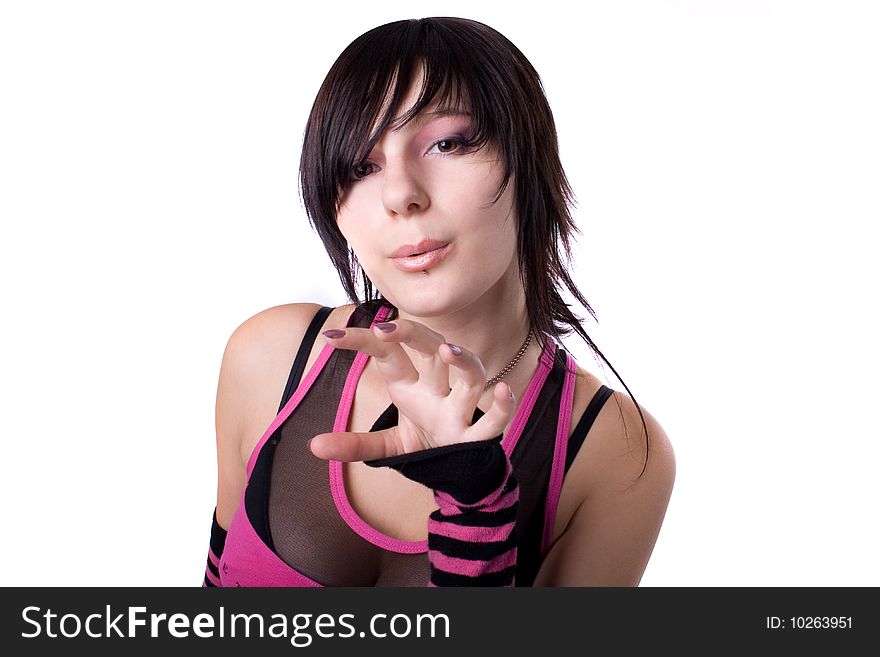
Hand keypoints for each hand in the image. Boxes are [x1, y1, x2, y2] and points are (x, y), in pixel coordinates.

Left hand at [308, 318, 516, 461]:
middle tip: (387, 327)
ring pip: (470, 378)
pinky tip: (503, 392)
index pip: (388, 352)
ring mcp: (459, 412)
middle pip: (432, 349)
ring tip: (447, 351)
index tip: (330, 336)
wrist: (458, 475)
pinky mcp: (475, 440)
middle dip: (413, 333)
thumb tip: (313, 446)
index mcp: (412, 386)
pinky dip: (503, 408)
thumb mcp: (386, 447)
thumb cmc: (426, 445)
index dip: (362, 341)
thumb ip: (354, 445)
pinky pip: (494, 422)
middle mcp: (437, 391)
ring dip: (463, 361)